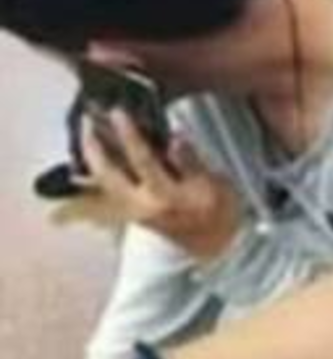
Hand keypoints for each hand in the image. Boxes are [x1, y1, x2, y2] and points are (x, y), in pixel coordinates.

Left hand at [81, 109, 240, 261]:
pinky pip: (105, 194)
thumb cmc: (220, 213)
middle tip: (88, 122)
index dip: (129, 134)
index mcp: (167, 196)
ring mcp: (134, 211)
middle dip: (95, 147)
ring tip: (87, 136)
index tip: (118, 112)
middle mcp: (144, 205)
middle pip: (109, 174)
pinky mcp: (130, 214)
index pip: (143, 160)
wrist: (214, 246)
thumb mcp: (216, 184)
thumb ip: (192, 162)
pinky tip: (93, 160)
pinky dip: (95, 177)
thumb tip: (176, 138)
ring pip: (103, 185)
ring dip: (91, 160)